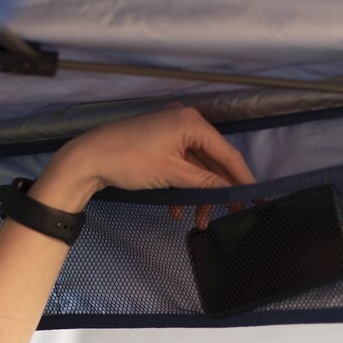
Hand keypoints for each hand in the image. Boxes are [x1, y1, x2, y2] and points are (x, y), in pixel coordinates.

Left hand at [35, 106, 255, 229]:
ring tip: (197, 220)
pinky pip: (179, 166)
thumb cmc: (128, 161)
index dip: (242, 178)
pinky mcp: (158, 143)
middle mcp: (184, 121)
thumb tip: (230, 191)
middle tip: (228, 215)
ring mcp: (170, 131)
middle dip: (216, 192)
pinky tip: (176, 209)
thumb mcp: (171, 174)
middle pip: (212, 161)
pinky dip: (181, 187)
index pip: (226, 153)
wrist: (87, 159)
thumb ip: (204, 182)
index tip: (255, 198)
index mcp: (192, 122)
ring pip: (195, 168)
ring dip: (197, 194)